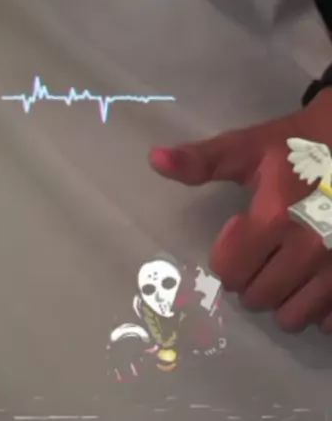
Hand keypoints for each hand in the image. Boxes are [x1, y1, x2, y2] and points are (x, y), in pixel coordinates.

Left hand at [149, 89, 331, 332]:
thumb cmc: (298, 147)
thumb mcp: (248, 148)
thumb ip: (201, 161)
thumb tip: (154, 159)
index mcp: (275, 216)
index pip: (229, 271)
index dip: (227, 253)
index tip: (241, 229)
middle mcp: (309, 247)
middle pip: (257, 298)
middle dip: (252, 277)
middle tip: (263, 249)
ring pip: (292, 317)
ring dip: (283, 298)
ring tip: (287, 266)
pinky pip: (328, 321)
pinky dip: (318, 307)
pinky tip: (316, 277)